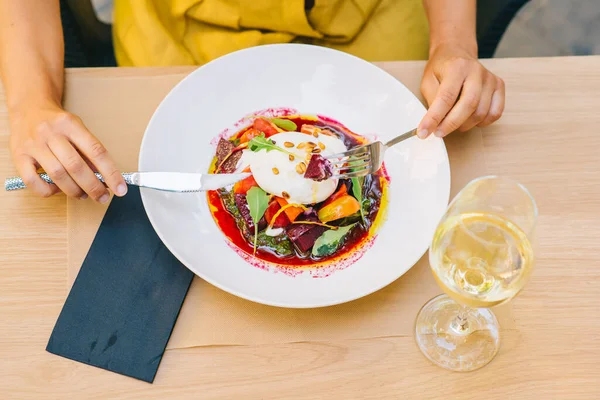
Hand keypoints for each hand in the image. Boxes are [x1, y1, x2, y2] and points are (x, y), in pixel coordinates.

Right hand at [9, 103, 126, 200]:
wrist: (29, 108)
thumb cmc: (58, 124)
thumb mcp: (78, 130)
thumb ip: (89, 152)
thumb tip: (105, 178)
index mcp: (71, 124)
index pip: (96, 151)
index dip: (111, 173)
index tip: (120, 188)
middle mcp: (51, 133)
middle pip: (76, 166)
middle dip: (93, 187)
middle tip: (103, 197)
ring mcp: (33, 144)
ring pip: (57, 174)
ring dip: (74, 191)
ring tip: (83, 195)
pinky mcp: (18, 155)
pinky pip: (32, 180)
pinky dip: (48, 191)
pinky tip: (57, 190)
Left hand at [418, 42, 504, 137]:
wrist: (457, 53)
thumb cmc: (441, 69)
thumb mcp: (428, 80)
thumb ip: (432, 100)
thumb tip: (434, 123)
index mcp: (456, 67)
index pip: (446, 97)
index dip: (434, 118)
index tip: (424, 132)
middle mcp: (476, 71)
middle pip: (468, 105)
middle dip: (451, 124)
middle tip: (438, 133)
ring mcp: (490, 78)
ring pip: (481, 112)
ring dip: (464, 125)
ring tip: (451, 123)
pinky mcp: (499, 86)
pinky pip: (494, 113)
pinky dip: (481, 122)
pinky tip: (469, 119)